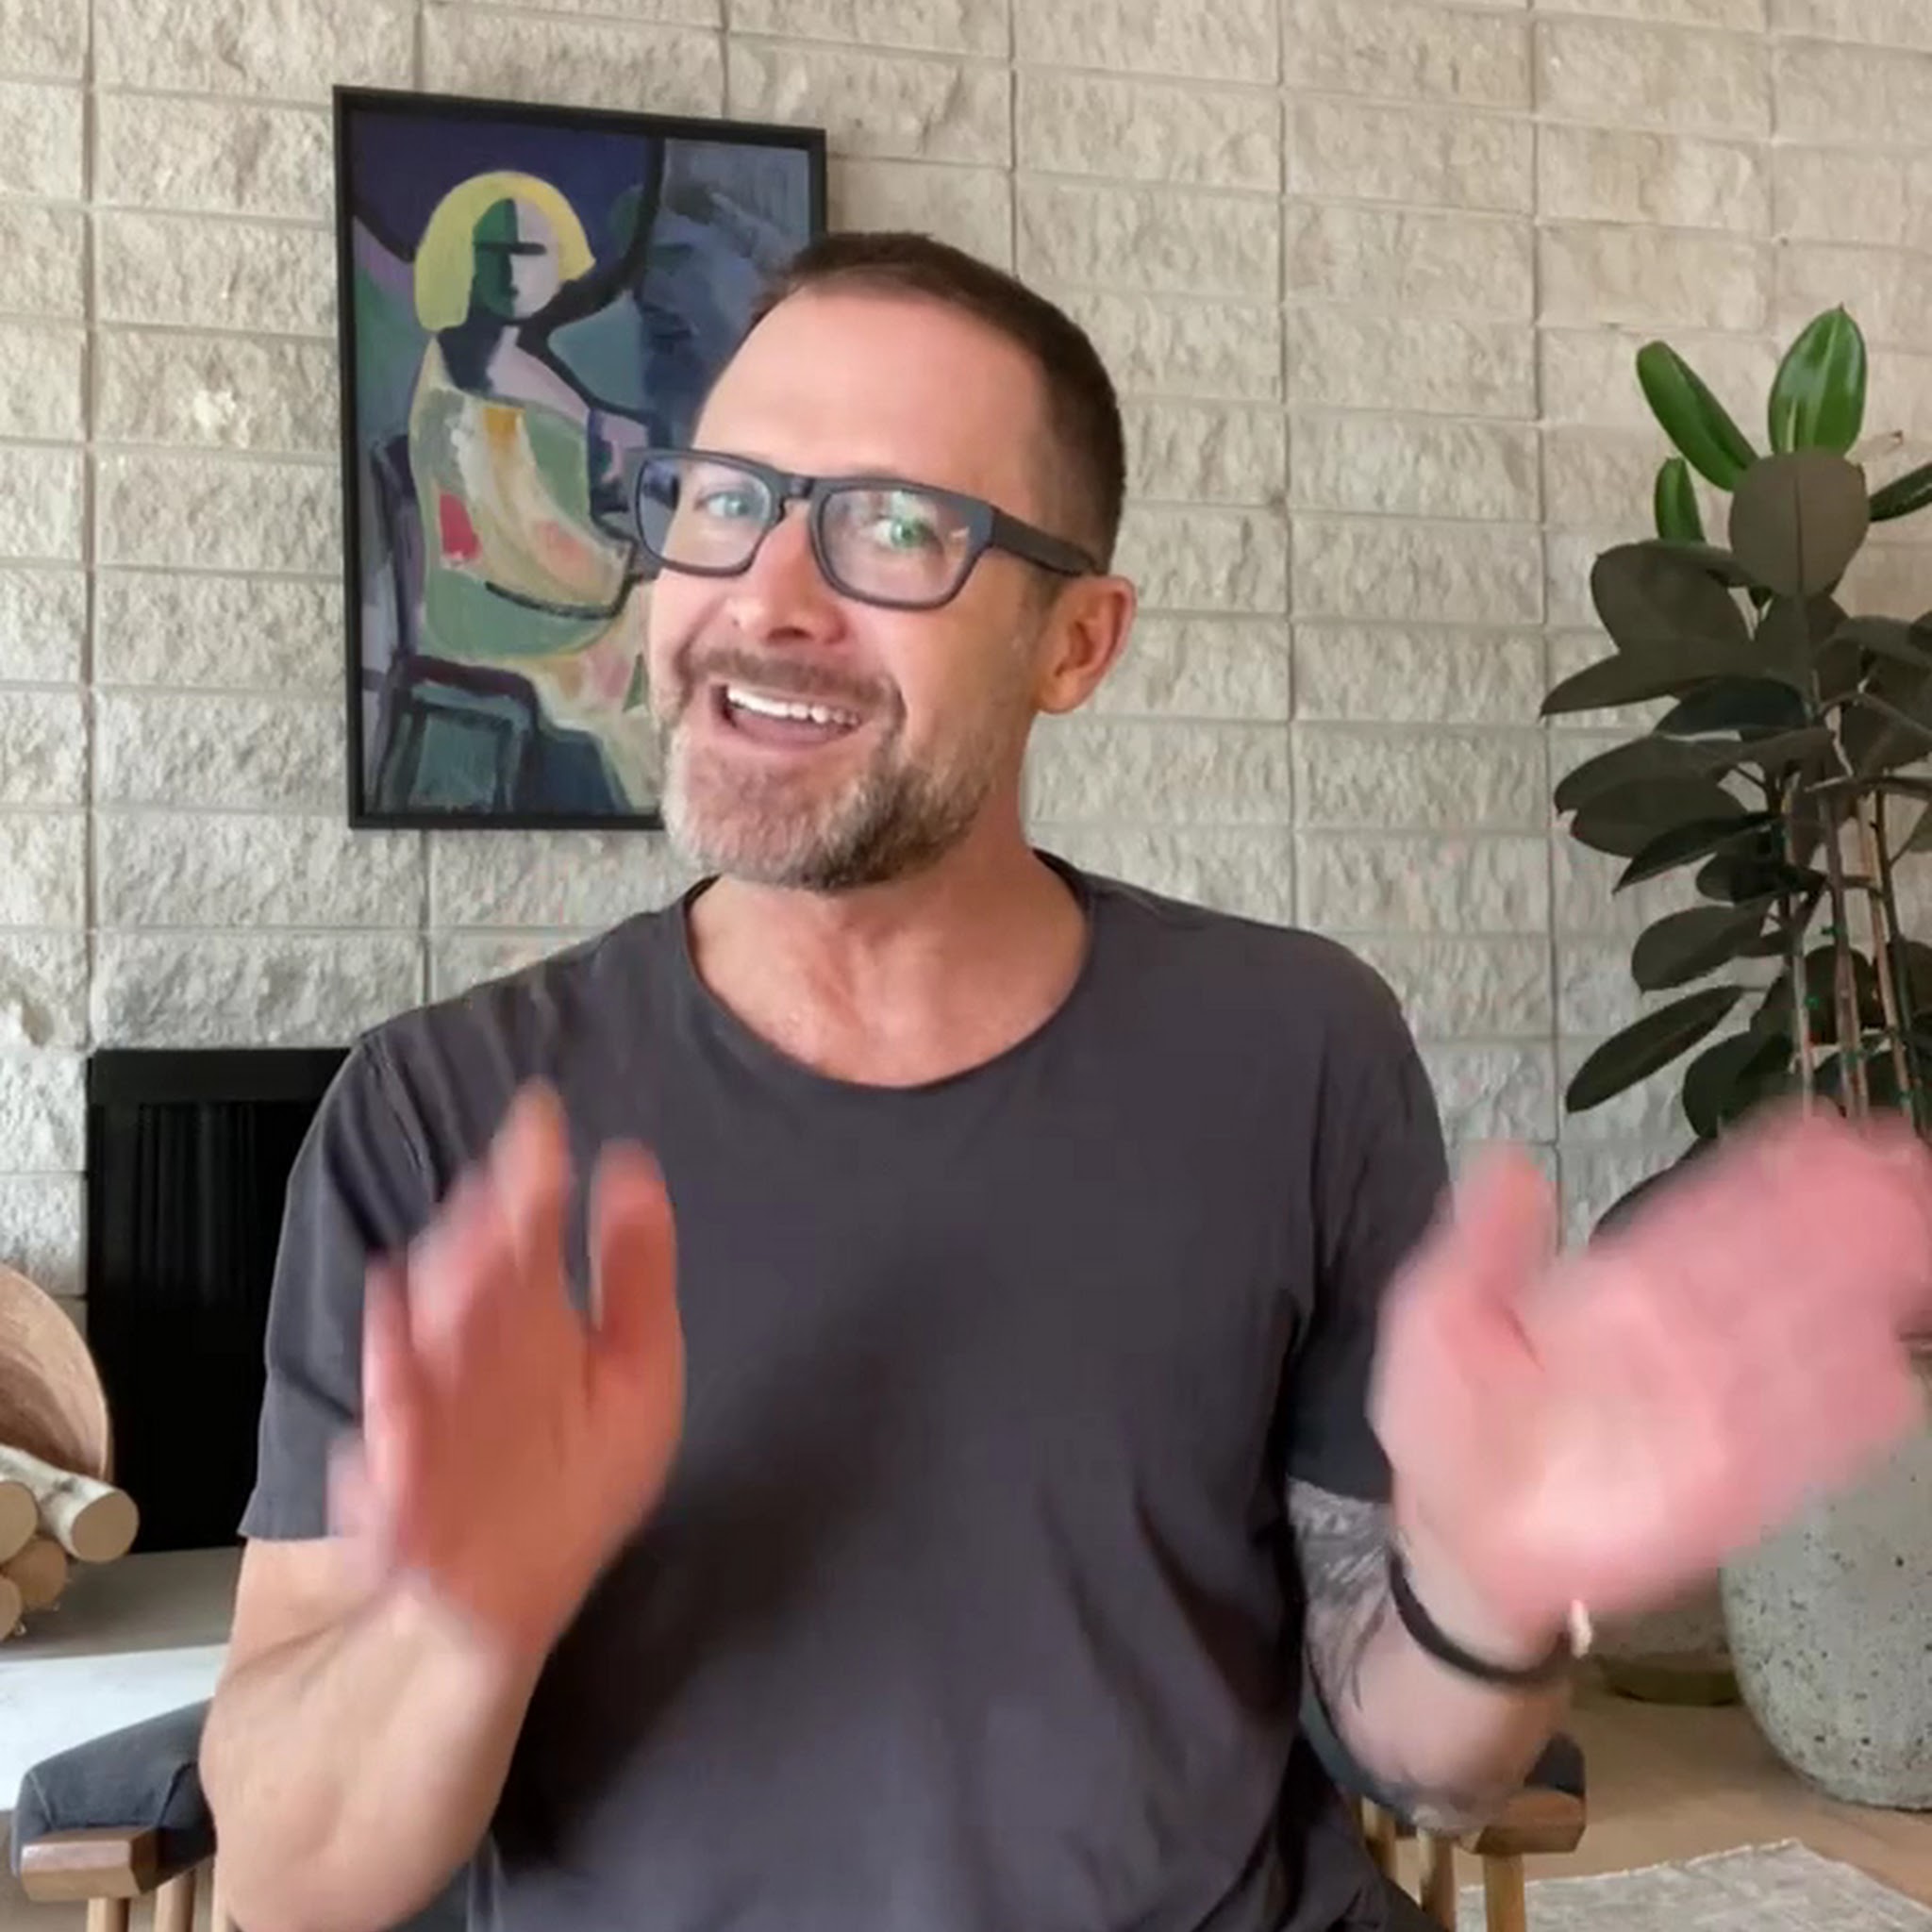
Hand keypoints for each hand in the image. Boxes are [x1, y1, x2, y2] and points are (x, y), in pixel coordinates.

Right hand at [329, 1084, 685, 1664]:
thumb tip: (633, 1165)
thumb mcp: (637, 1372)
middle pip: (471, 1277)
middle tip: (506, 1191)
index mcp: (532, 1319)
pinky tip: (389, 1388)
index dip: (532, 1173)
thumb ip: (636, 1272)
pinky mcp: (399, 1490)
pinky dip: (386, 1420)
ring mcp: (431, 1416)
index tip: (541, 1117)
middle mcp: (475, 1354)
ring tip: (456, 1260)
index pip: (528, 1229)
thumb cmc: (574, 1482)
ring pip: (424, 1344)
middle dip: (483, 1233)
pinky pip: (387, 1450)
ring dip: (437, 1304)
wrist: (500, 1604)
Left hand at [1371, 1106, 1931, 1654]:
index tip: (1830, 1134)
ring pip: (1794, 1344)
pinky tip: (1892, 1379)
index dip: (1769, 1178)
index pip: (1705, 1221)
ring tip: (1917, 1242)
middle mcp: (1672, 1341)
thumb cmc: (1445, 1422)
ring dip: (1858, 1297)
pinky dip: (1840, 1416)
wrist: (1454, 1542)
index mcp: (1612, 1291)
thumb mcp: (1439, 1316)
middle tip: (1904, 1170)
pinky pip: (1790, 1448)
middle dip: (1840, 1221)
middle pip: (1770, 1271)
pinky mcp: (1717, 1492)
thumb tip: (1512, 1156)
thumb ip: (1484, 1241)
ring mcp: (1701, 1414)